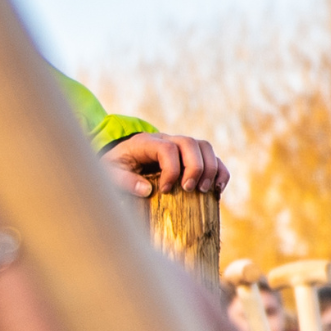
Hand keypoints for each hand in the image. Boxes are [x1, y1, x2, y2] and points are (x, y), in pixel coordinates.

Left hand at [101, 133, 228, 198]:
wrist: (119, 159)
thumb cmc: (114, 167)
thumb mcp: (111, 174)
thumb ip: (125, 181)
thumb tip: (147, 190)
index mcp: (146, 142)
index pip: (167, 148)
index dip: (171, 169)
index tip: (164, 190)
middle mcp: (166, 139)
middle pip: (190, 143)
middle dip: (195, 168)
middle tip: (189, 190)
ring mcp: (180, 146)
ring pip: (205, 147)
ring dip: (210, 169)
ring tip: (203, 190)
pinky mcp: (190, 156)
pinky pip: (212, 158)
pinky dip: (219, 172)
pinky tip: (217, 189)